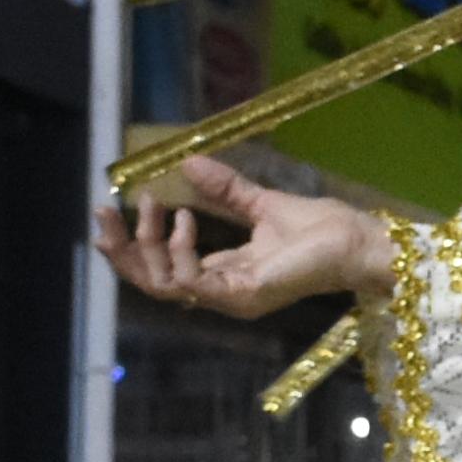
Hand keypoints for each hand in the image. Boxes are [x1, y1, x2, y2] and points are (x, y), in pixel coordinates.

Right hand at [98, 159, 394, 321]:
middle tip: (105, 213)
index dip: (134, 242)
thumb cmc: (321, 228)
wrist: (356, 240)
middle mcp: (221, 292)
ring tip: (153, 206)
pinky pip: (192, 283)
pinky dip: (180, 251)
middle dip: (122, 250)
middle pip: (151, 283)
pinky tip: (183, 218)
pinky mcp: (243, 296)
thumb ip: (223, 189)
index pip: (162, 270)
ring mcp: (230, 298)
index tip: (119, 204)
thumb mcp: (259, 202)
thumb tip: (187, 163)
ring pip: (163, 286)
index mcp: (222, 274)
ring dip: (148, 245)